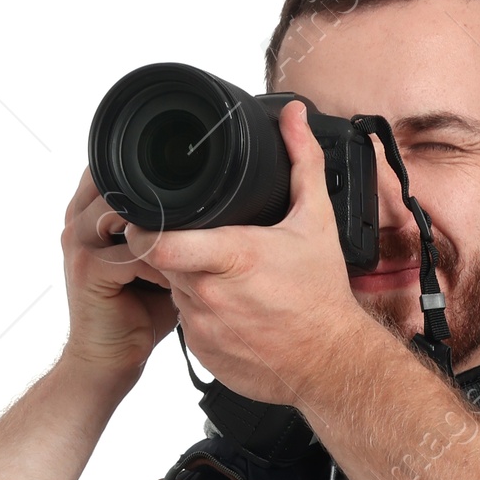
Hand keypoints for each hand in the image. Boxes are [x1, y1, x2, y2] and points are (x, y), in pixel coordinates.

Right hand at [62, 167, 179, 386]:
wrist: (106, 360)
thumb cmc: (134, 313)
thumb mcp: (154, 261)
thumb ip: (166, 230)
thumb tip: (209, 209)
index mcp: (88, 212)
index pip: (115, 170)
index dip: (150, 175)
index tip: (188, 187)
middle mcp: (78, 220)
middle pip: (122, 183)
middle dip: (162, 200)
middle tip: (199, 216)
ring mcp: (79, 243)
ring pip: (129, 212)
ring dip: (165, 229)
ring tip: (190, 247)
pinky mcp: (90, 269)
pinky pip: (134, 252)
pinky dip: (162, 262)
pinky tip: (179, 277)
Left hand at [124, 100, 364, 404]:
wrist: (332, 364)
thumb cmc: (322, 296)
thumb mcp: (316, 221)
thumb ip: (300, 161)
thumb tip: (292, 116)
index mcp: (231, 257)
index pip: (159, 241)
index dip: (146, 228)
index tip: (149, 219)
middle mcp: (211, 295)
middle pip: (165, 261)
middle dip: (178, 250)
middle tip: (205, 246)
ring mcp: (205, 329)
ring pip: (176, 292)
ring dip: (190, 283)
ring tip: (227, 281)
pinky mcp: (205, 356)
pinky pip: (188, 326)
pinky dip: (203, 315)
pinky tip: (232, 312)